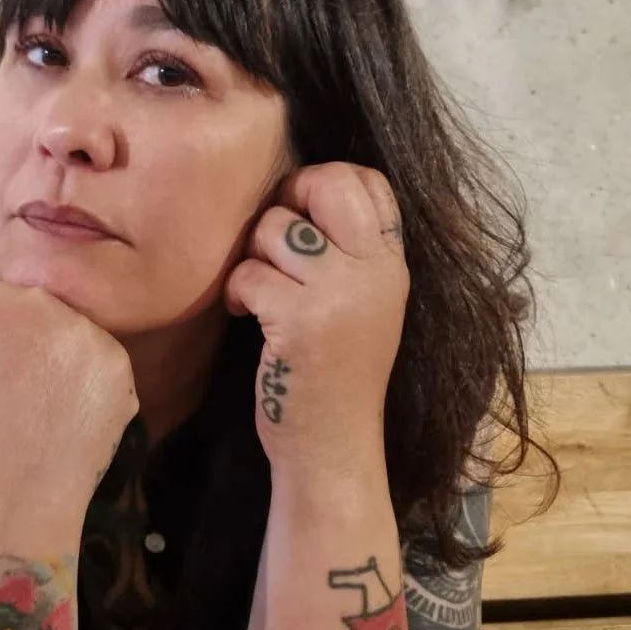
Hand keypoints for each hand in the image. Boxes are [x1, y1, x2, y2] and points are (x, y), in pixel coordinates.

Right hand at [0, 272, 137, 557]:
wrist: (2, 501)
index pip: (2, 300)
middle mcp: (40, 302)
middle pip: (45, 312)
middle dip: (36, 345)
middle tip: (18, 398)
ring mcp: (85, 331)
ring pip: (78, 339)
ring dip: (67, 365)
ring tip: (43, 414)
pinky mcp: (119, 363)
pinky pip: (106, 369)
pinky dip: (94, 392)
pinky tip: (70, 422)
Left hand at [223, 162, 408, 482]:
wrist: (333, 448)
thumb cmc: (336, 373)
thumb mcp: (364, 304)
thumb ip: (350, 251)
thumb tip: (297, 191)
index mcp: (392, 265)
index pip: (370, 182)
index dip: (326, 183)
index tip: (304, 218)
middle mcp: (375, 272)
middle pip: (328, 183)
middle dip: (289, 198)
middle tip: (276, 240)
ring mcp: (339, 294)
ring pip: (276, 227)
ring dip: (254, 256)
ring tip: (260, 291)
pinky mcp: (299, 320)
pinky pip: (248, 272)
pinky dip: (237, 292)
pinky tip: (246, 315)